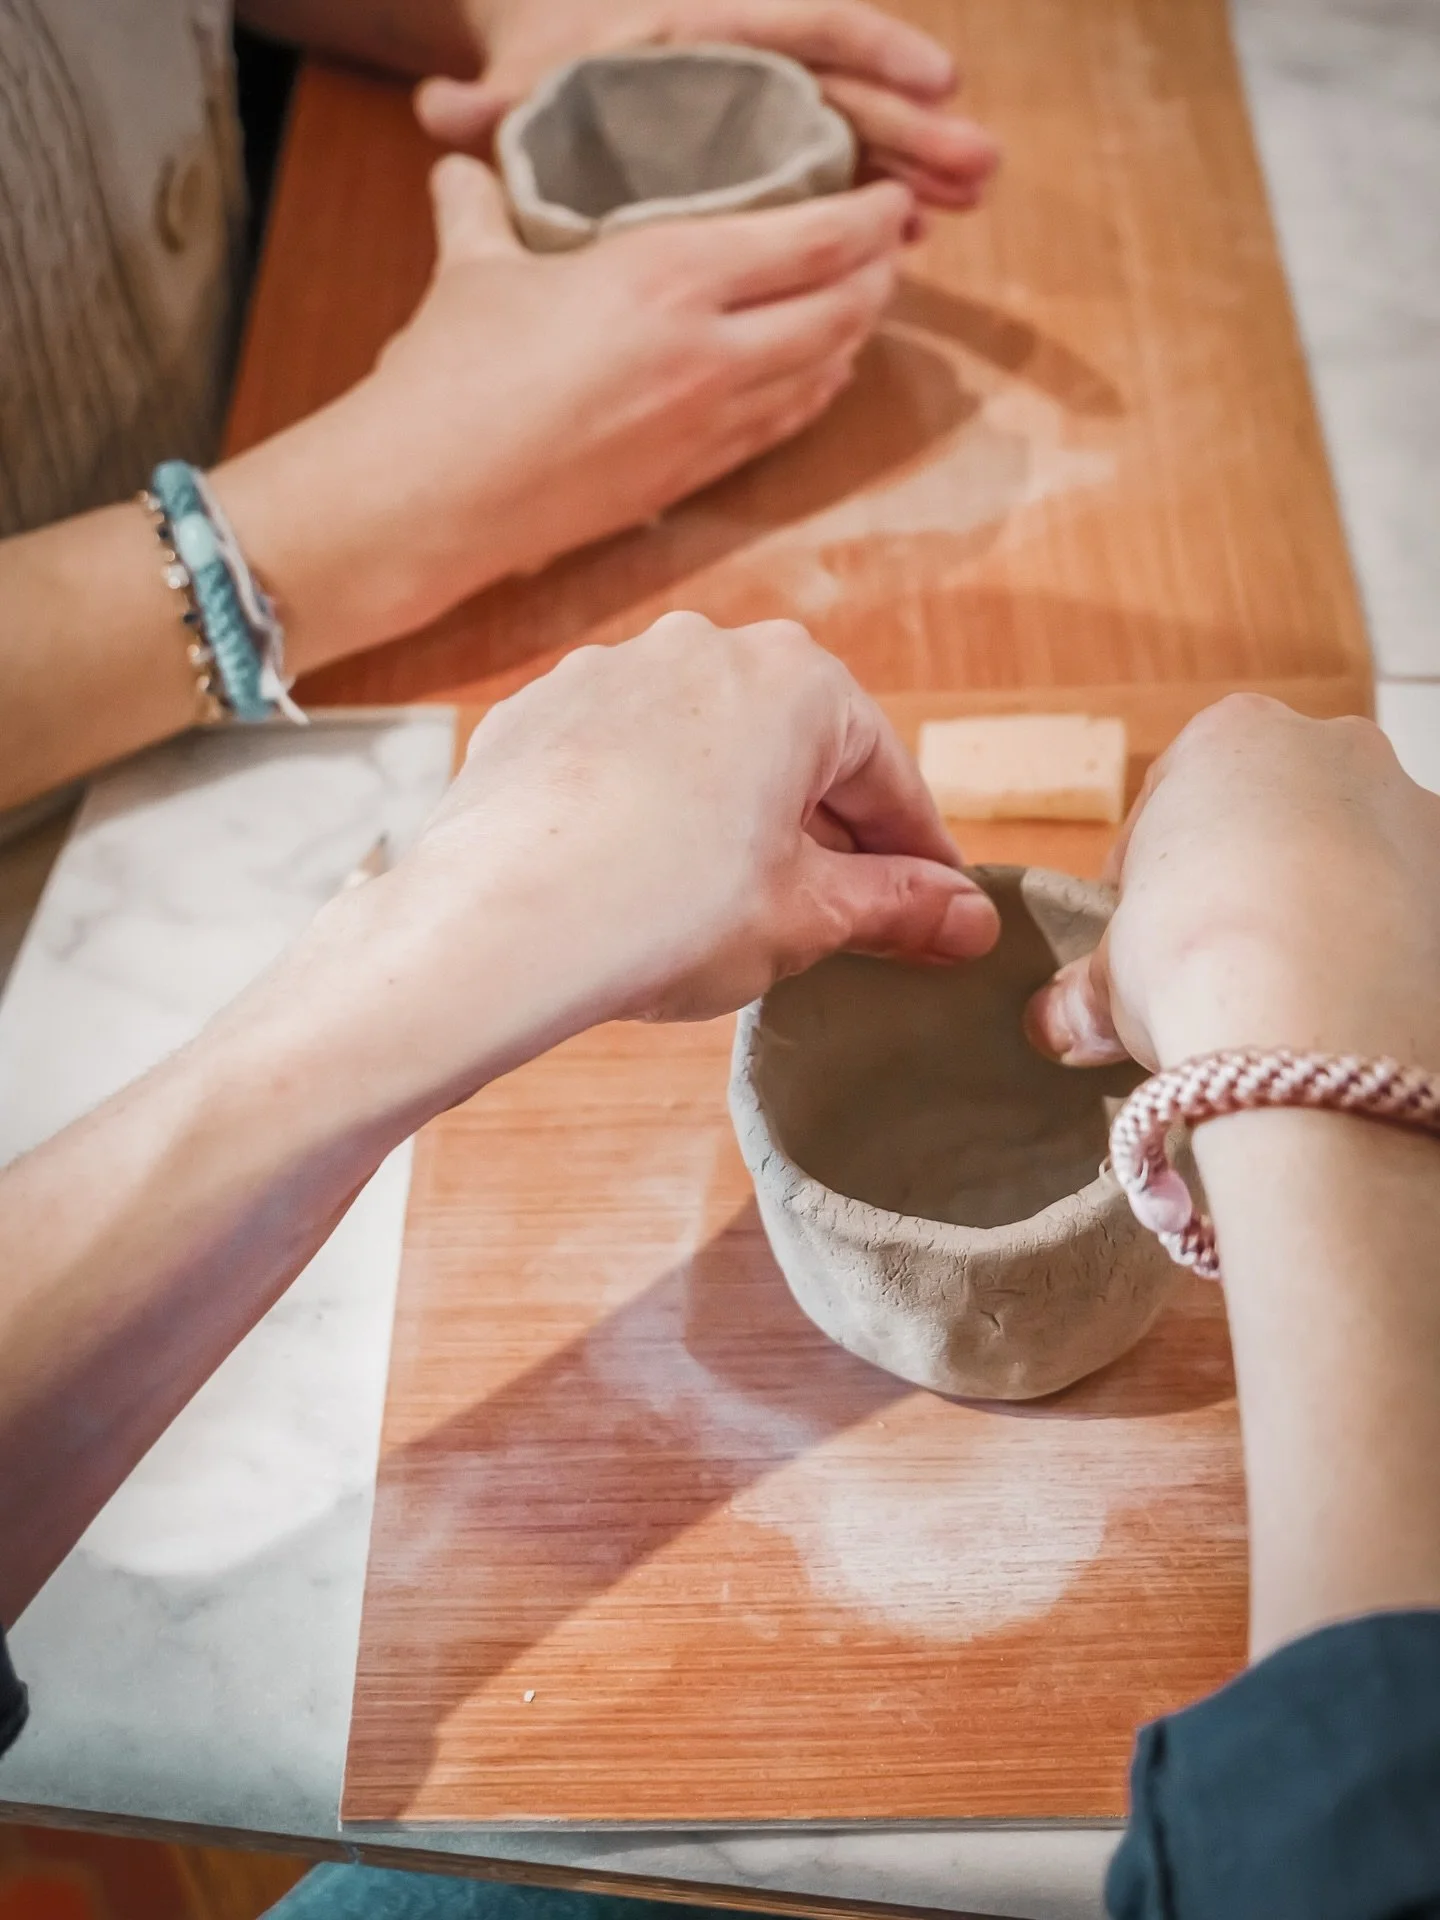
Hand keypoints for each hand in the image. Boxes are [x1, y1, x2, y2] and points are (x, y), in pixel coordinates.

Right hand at [219, 157, 915, 657]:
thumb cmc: (448, 377)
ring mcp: (705, 426)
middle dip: (877, 276)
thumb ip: (481, 206)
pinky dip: (813, 396)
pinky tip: (819, 379)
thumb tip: (464, 169)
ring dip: (853, 338)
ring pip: (820, 375)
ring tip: (861, 307)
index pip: (814, 239)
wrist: (433, 497)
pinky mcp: (687, 479)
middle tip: (887, 251)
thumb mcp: (471, 266)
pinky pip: (779, 428)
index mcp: (669, 277)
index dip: (869, 217)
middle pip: (839, 309)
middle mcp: (709, 352)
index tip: (890, 199)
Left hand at [321, 613, 999, 1111]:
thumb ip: (897, 907)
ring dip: (735, 814)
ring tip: (736, 900)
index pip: (887, 775)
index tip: (937, 908)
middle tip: (845, 914)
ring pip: (705, 748)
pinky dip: (649, 809)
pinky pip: (622, 759)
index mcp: (793, 681)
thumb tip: (971, 918)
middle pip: (797, 750)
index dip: (918, 854)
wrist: (492, 926)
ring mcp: (607, 673)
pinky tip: (642, 877)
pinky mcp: (535, 715)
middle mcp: (702, 650)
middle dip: (827, 831)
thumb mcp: (805, 918)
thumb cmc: (665, 914)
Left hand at [421, 0, 999, 209]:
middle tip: (979, 166)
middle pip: (849, 89)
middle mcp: (750, 73)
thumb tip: (442, 113)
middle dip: (917, 126)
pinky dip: (874, 207)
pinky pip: (836, 178)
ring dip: (916, 168)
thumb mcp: (526, 81)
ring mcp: (770, 119)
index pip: (806, 27)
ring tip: (972, 201)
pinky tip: (918, 240)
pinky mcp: (774, 162)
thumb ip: (495, 104)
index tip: (936, 75)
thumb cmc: (546, 65)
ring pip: (858, 135)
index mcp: (705, 34)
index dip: (875, 47)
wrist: (550, 63)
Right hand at [1024, 695, 1439, 1071]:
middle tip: (1209, 962)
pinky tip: (1341, 1012)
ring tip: (1282, 1000)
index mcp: (1234, 736)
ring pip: (1349, 861)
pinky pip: (1405, 914)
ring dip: (1315, 913)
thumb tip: (1056, 1024)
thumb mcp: (1115, 976)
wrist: (1320, 1030)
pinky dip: (1375, 951)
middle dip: (1241, 880)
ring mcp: (1417, 811)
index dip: (1146, 869)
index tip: (1135, 930)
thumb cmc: (1199, 964)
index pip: (1174, 794)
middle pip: (1273, 816)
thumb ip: (1088, 989)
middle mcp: (1338, 749)